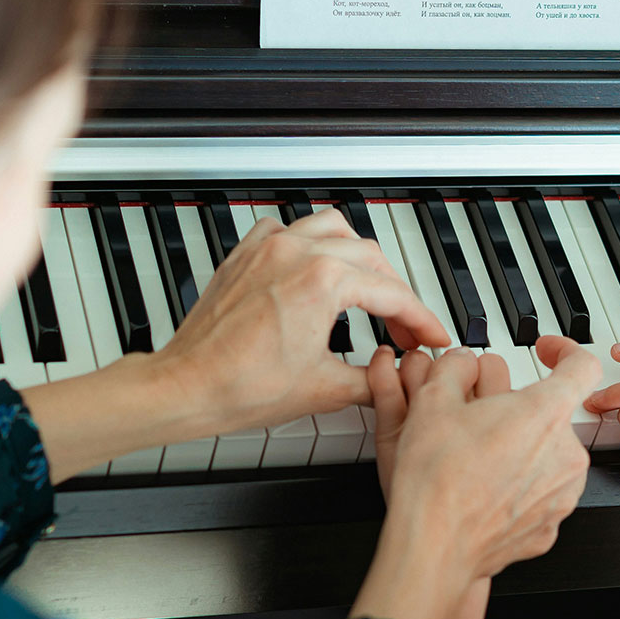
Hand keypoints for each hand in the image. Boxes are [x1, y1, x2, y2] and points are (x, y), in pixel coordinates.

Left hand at [151, 208, 449, 435]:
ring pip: (332, 229)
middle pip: (370, 258)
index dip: (422, 320)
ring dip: (359, 257)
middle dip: (396, 294)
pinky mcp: (245, 254)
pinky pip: (288, 230)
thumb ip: (373, 380)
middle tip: (406, 330)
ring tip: (371, 288)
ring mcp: (267, 248)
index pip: (392, 295)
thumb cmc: (240, 386)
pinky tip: (316, 268)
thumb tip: (393, 377)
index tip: (432, 336)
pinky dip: (311, 244)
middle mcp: (296, 253)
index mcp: (322, 281)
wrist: (187, 386)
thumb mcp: (325, 390)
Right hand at [371, 338, 599, 581]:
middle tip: (480, 421)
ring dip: (521, 451)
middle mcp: (566, 454)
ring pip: (549, 455)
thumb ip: (456, 368)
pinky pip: (541, 493)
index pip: (583, 366)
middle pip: (554, 415)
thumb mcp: (433, 400)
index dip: (564, 351)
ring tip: (478, 462)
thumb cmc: (436, 479)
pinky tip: (485, 492)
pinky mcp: (551, 525)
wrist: (434, 545)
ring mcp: (563, 493)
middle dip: (521, 412)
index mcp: (546, 414)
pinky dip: (518, 487)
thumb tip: (462, 363)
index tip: (548, 352)